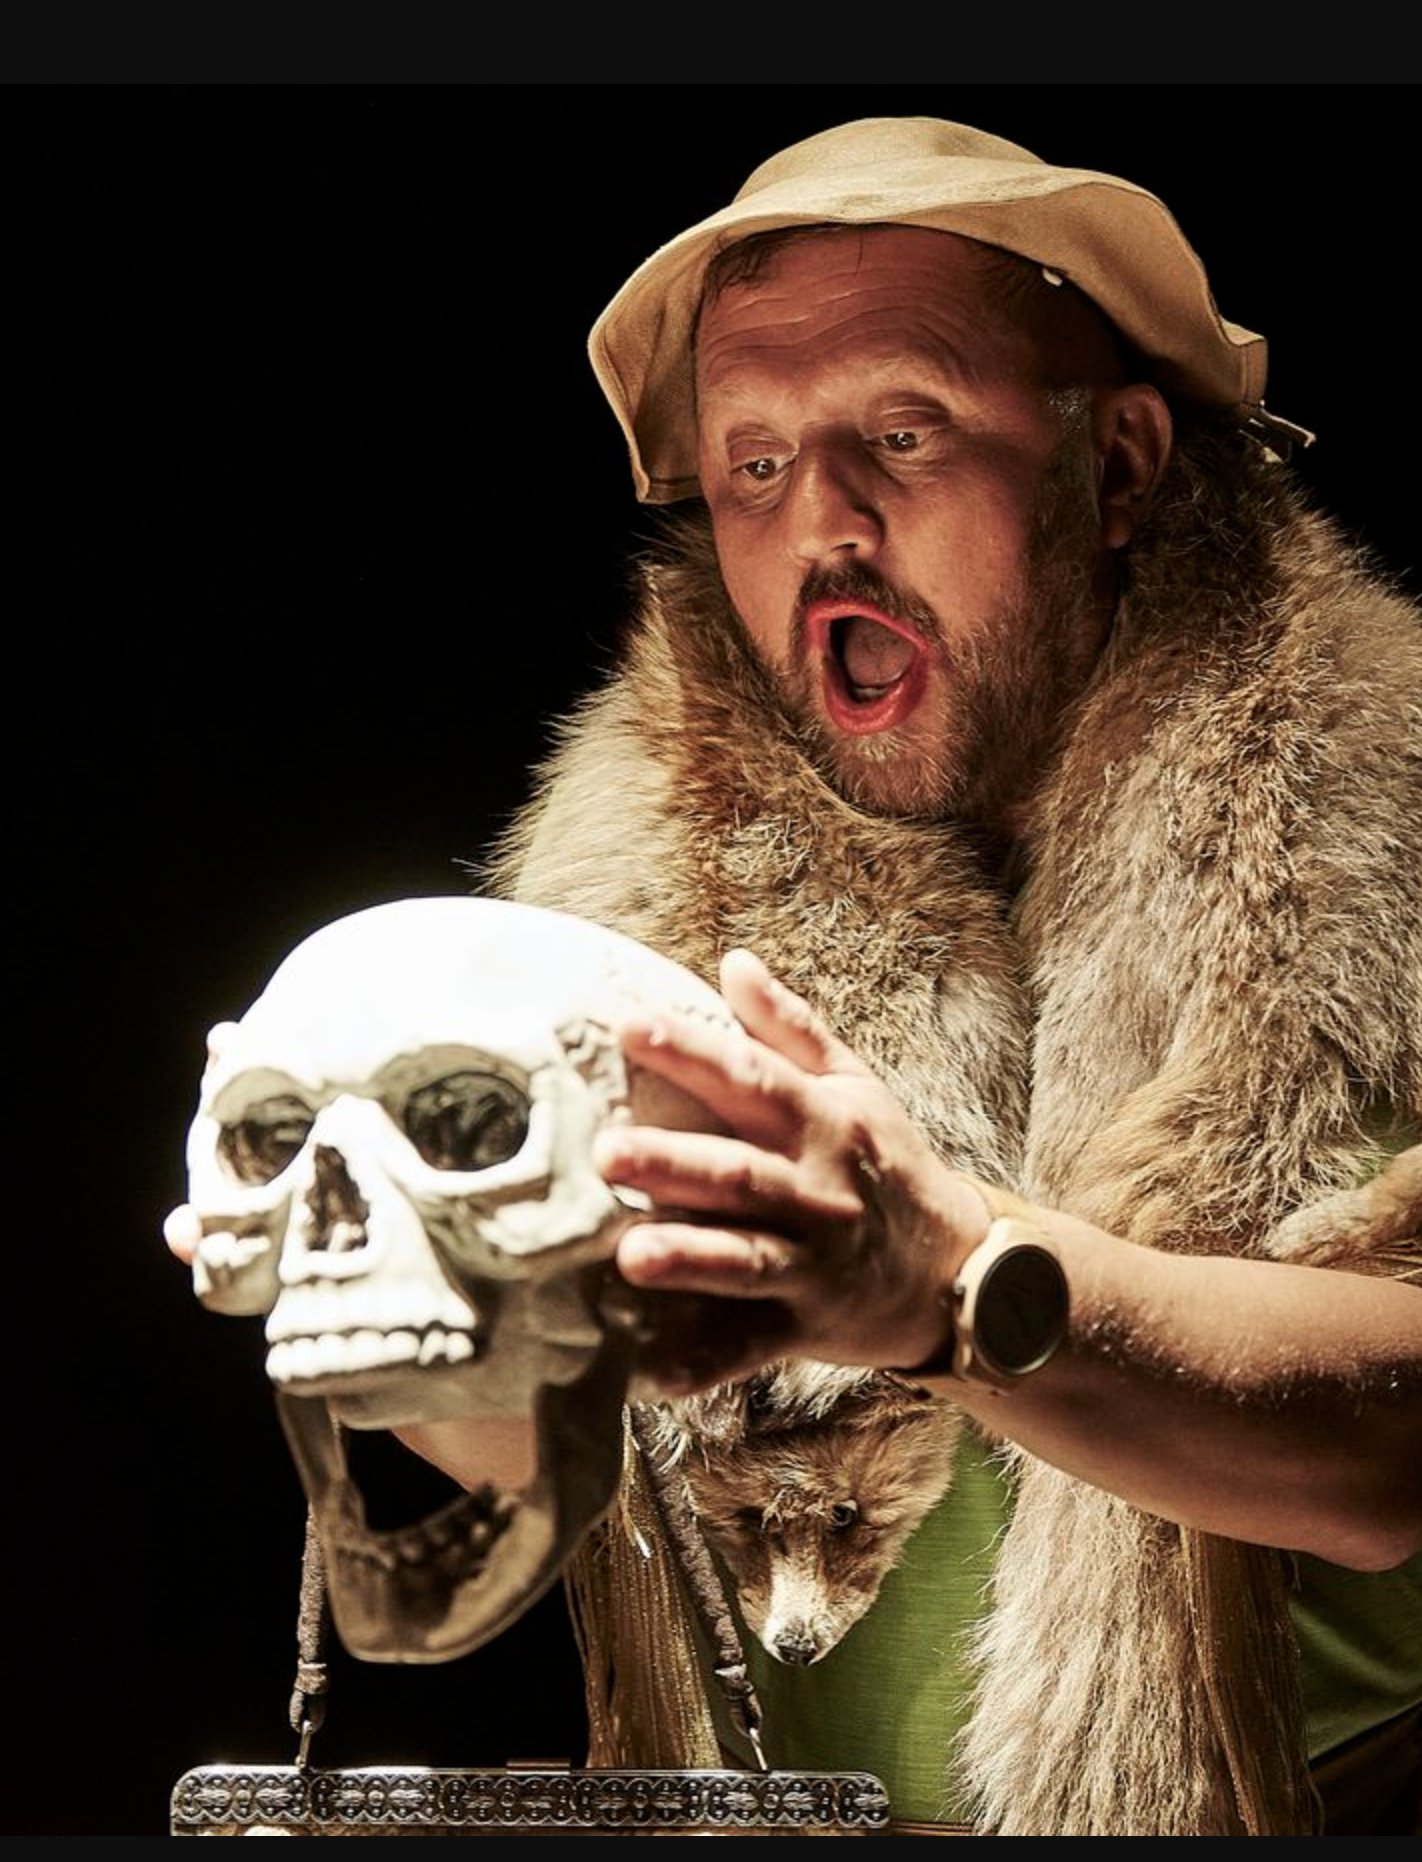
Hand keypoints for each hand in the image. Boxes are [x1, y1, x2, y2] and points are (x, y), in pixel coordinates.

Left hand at [593, 947, 990, 1391]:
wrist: (959, 1271)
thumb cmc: (887, 1166)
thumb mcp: (855, 1087)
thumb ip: (790, 1027)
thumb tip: (732, 962)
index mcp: (825, 1124)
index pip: (753, 1079)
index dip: (692, 1052)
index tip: (627, 1025)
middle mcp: (819, 1193)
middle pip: (741, 1174)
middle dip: (674, 1162)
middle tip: (605, 1151)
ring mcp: (814, 1265)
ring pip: (746, 1262)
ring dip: (689, 1260)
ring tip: (629, 1258)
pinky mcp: (807, 1326)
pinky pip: (751, 1350)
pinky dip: (705, 1365)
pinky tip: (651, 1374)